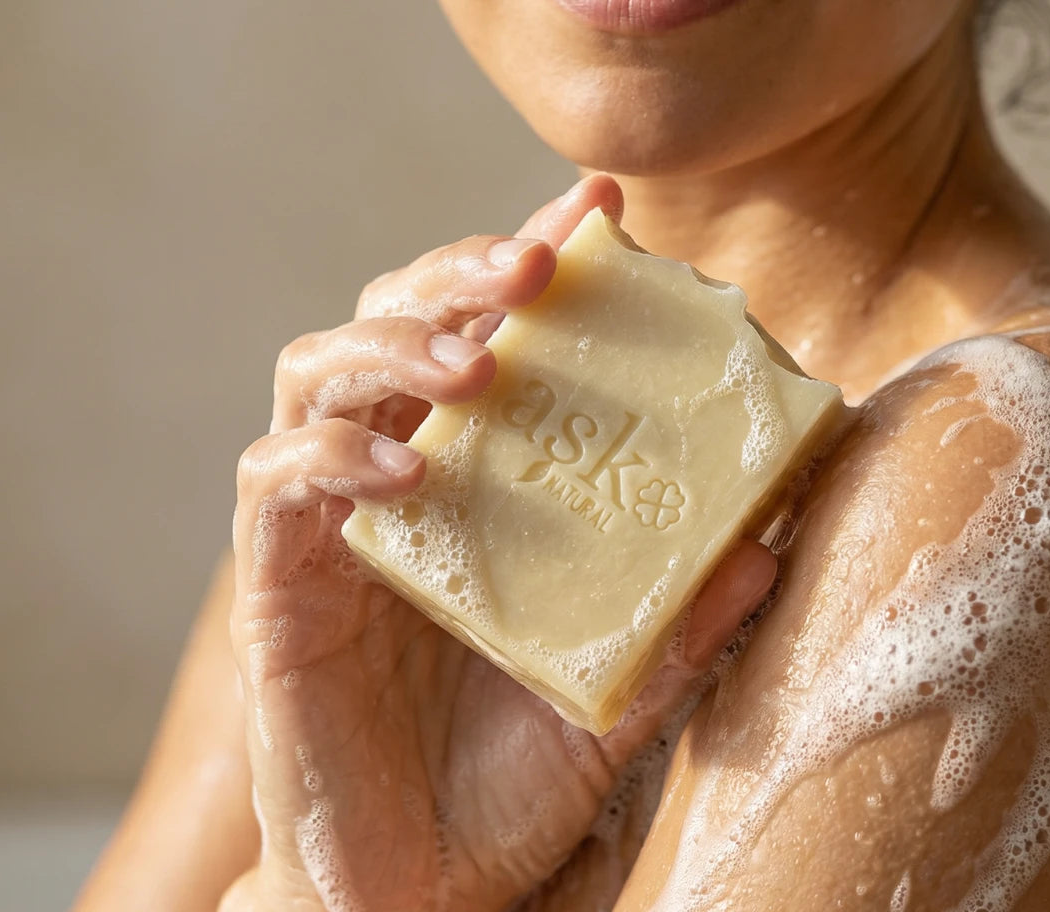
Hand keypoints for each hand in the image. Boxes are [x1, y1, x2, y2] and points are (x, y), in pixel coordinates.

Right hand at [221, 176, 777, 911]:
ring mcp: (331, 526)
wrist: (423, 889)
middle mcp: (402, 480)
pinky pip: (276, 486)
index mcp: (483, 481)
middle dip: (459, 271)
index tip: (599, 204)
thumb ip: (685, 622)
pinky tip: (406, 473)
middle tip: (535, 262)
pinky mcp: (277, 585)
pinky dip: (331, 457)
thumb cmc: (513, 781)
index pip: (497, 334)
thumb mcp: (623, 693)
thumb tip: (772, 541)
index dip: (535, 253)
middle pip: (397, 319)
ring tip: (474, 361)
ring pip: (318, 372)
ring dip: (392, 343)